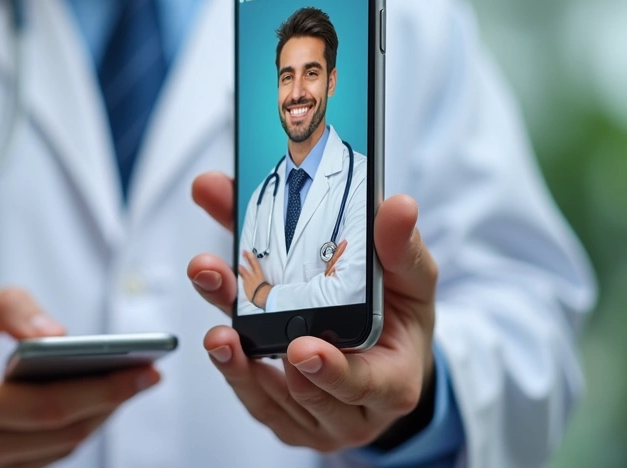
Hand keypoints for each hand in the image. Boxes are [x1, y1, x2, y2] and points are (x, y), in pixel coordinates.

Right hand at [0, 288, 159, 467]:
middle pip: (60, 431)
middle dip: (112, 401)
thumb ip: (6, 306)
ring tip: (135, 380)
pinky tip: (107, 397)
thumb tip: (58, 333)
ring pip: (63, 447)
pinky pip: (54, 453)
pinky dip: (84, 424)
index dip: (97, 389)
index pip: (39, 405)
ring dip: (103, 414)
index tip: (140, 368)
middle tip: (150, 373)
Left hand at [188, 172, 436, 451]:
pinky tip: (219, 341)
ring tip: (215, 331)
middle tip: (228, 333)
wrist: (390, 355)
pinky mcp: (284, 416)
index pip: (361, 384)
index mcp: (392, 382)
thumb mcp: (411, 281)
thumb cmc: (399, 319)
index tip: (303, 348)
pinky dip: (233, 369)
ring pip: (267, 397)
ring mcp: (314, 420)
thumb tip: (398, 206)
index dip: (332, 370)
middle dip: (261, 360)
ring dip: (234, 361)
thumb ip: (400, 248)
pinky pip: (253, 399)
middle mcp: (351, 412)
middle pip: (301, 389)